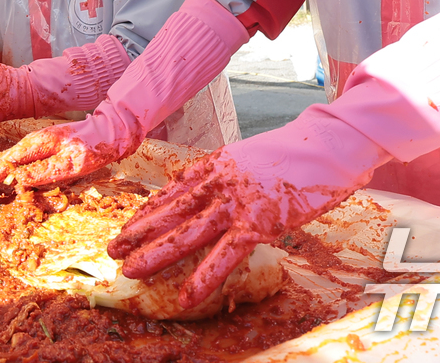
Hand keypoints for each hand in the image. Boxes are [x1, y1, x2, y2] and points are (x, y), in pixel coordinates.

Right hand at [0, 120, 120, 194]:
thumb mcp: (70, 163)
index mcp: (35, 145)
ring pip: (5, 159)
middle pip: (0, 159)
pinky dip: (1, 168)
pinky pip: (16, 161)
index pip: (6, 164)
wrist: (107, 131)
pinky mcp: (42, 150)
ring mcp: (36, 146)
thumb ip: (44, 172)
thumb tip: (17, 180)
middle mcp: (31, 143)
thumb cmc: (92, 147)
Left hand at [105, 105, 384, 309]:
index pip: (174, 189)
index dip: (149, 209)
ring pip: (188, 231)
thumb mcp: (252, 158)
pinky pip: (226, 253)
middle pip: (171, 210)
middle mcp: (219, 180)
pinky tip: (186, 296)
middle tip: (112, 248)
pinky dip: (204, 276)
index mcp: (218, 164)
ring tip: (130, 270)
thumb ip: (228, 174)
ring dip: (157, 253)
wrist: (327, 144)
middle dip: (139, 231)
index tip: (128, 225)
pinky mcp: (259, 221)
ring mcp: (237, 200)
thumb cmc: (296, 154)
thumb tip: (212, 189)